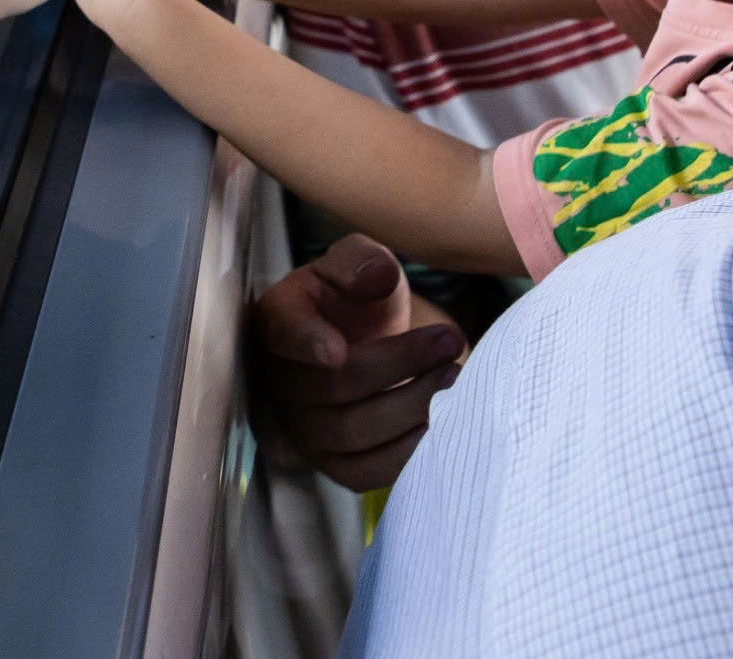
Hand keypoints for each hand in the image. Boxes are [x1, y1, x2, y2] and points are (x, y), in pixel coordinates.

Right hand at [247, 235, 464, 491]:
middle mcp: (280, 380)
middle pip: (337, 386)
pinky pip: (367, 472)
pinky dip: (408, 452)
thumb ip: (362, 260)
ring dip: (414, 404)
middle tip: (450, 340)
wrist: (357, 340)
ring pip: (355, 431)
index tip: (336, 351)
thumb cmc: (354, 297)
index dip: (307, 343)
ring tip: (453, 375)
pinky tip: (441, 420)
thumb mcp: (356, 261)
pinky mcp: (332, 464)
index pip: (285, 332)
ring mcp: (303, 429)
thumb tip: (376, 277)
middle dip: (403, 363)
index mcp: (279, 318)